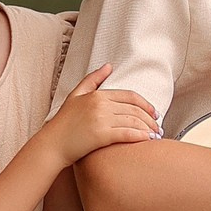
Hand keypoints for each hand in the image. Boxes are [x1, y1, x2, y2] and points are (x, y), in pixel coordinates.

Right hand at [46, 67, 160, 165]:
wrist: (52, 145)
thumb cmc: (63, 122)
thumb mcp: (75, 95)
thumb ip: (92, 79)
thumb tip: (109, 65)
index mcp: (97, 94)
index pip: (129, 96)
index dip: (145, 104)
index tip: (154, 113)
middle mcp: (100, 105)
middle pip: (134, 109)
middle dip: (150, 118)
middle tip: (158, 126)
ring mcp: (101, 119)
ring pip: (133, 121)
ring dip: (148, 128)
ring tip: (155, 135)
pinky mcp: (101, 135)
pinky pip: (127, 133)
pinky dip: (140, 136)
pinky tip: (147, 140)